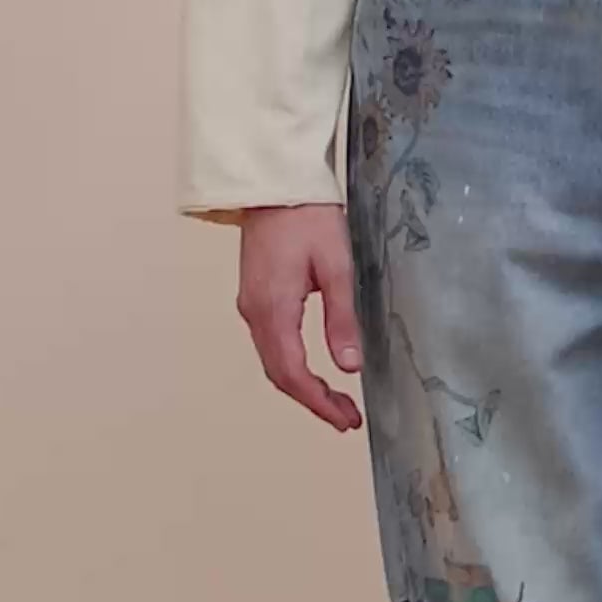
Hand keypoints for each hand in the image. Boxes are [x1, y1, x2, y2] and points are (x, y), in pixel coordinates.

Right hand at [236, 202, 364, 430]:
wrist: (274, 182)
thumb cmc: (308, 216)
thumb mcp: (336, 265)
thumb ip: (341, 318)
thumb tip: (350, 367)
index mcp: (273, 309)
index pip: (293, 374)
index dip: (319, 403)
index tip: (346, 420)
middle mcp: (254, 313)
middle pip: (280, 374)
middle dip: (313, 401)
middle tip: (346, 418)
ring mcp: (251, 305)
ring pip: (273, 361)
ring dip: (302, 386)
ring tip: (336, 402)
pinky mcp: (255, 296)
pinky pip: (271, 344)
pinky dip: (292, 365)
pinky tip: (314, 371)